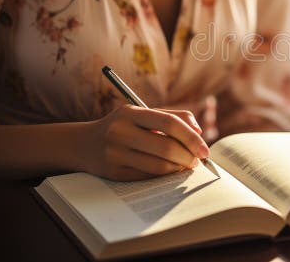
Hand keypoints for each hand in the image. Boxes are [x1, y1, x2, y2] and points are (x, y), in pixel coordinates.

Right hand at [82, 105, 209, 180]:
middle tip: (198, 160)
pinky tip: (172, 170)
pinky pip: (148, 176)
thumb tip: (198, 131)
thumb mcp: (142, 114)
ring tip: (187, 165)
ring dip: (179, 168)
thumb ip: (173, 116)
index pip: (169, 124)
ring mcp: (115, 154)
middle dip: (188, 156)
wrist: (84, 143)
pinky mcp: (114, 172)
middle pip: (166, 147)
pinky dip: (165, 175)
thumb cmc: (123, 126)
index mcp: (130, 113)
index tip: (204, 148)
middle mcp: (120, 132)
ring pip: (159, 166)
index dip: (191, 137)